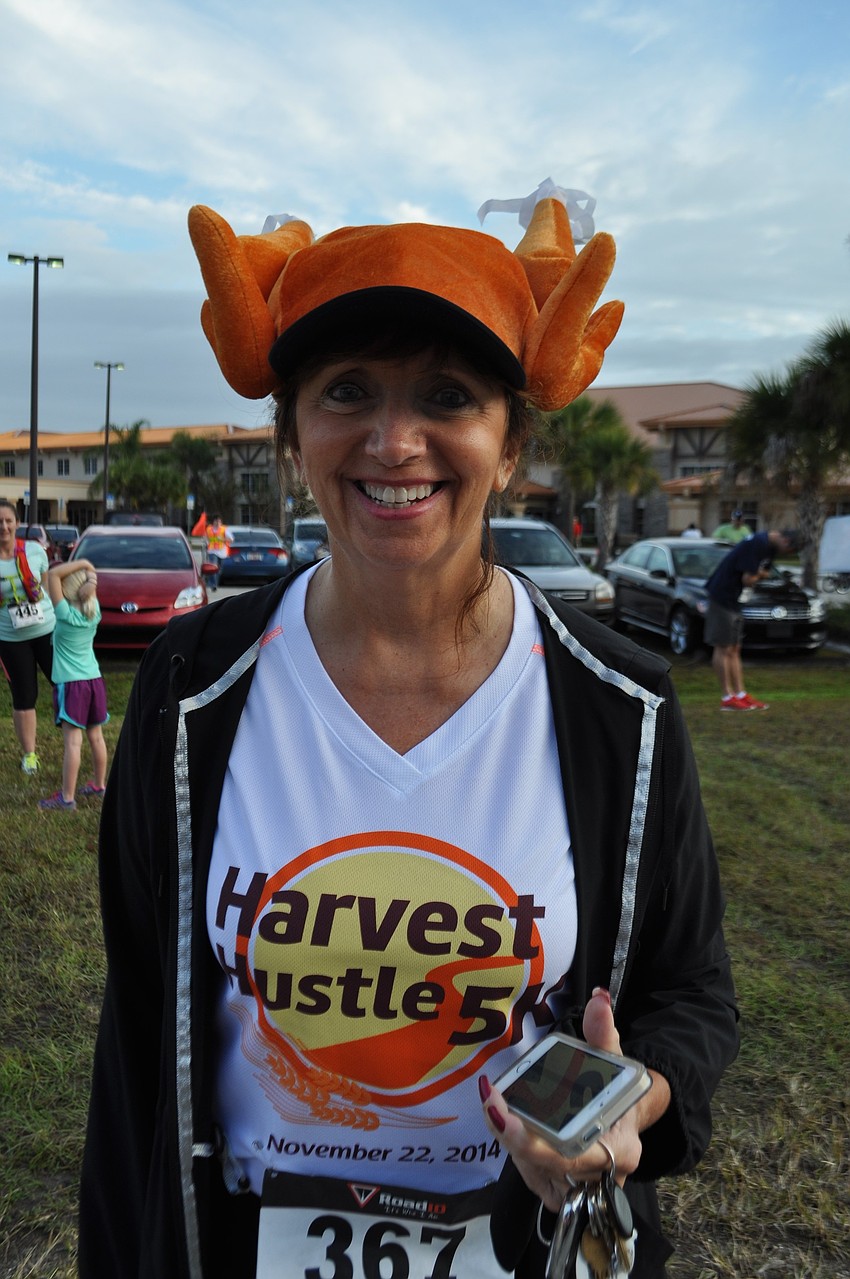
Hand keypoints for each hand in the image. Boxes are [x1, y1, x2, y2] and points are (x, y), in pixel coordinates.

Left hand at [479, 990, 651, 1211]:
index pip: (579, 1155)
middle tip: (492, 1103)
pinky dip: (516, 1151)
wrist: (622, 1122)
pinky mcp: (560, 1189)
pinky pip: (532, 1176)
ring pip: (535, 1173)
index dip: (539, 1144)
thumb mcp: (612, 1060)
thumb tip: (600, 998)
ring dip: (512, 1143)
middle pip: (549, 1167)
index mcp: (621, 1148)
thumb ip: (603, 1032)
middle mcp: (601, 1176)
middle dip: (515, 1138)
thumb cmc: (615, 1091)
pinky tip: (509, 1125)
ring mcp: (579, 1188)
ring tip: (499, 1106)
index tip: (506, 1118)